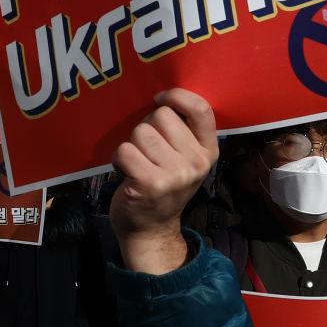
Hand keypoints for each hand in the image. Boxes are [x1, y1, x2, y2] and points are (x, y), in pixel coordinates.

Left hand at [108, 88, 216, 274]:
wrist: (150, 230)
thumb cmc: (162, 188)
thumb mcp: (184, 161)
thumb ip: (181, 132)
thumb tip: (161, 97)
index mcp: (208, 152)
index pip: (201, 109)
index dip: (177, 96)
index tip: (160, 99)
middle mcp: (195, 162)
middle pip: (161, 116)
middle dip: (146, 127)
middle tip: (146, 151)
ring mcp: (174, 174)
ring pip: (141, 132)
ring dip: (131, 145)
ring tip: (136, 163)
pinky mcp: (149, 183)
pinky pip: (125, 150)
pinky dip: (118, 159)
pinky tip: (125, 172)